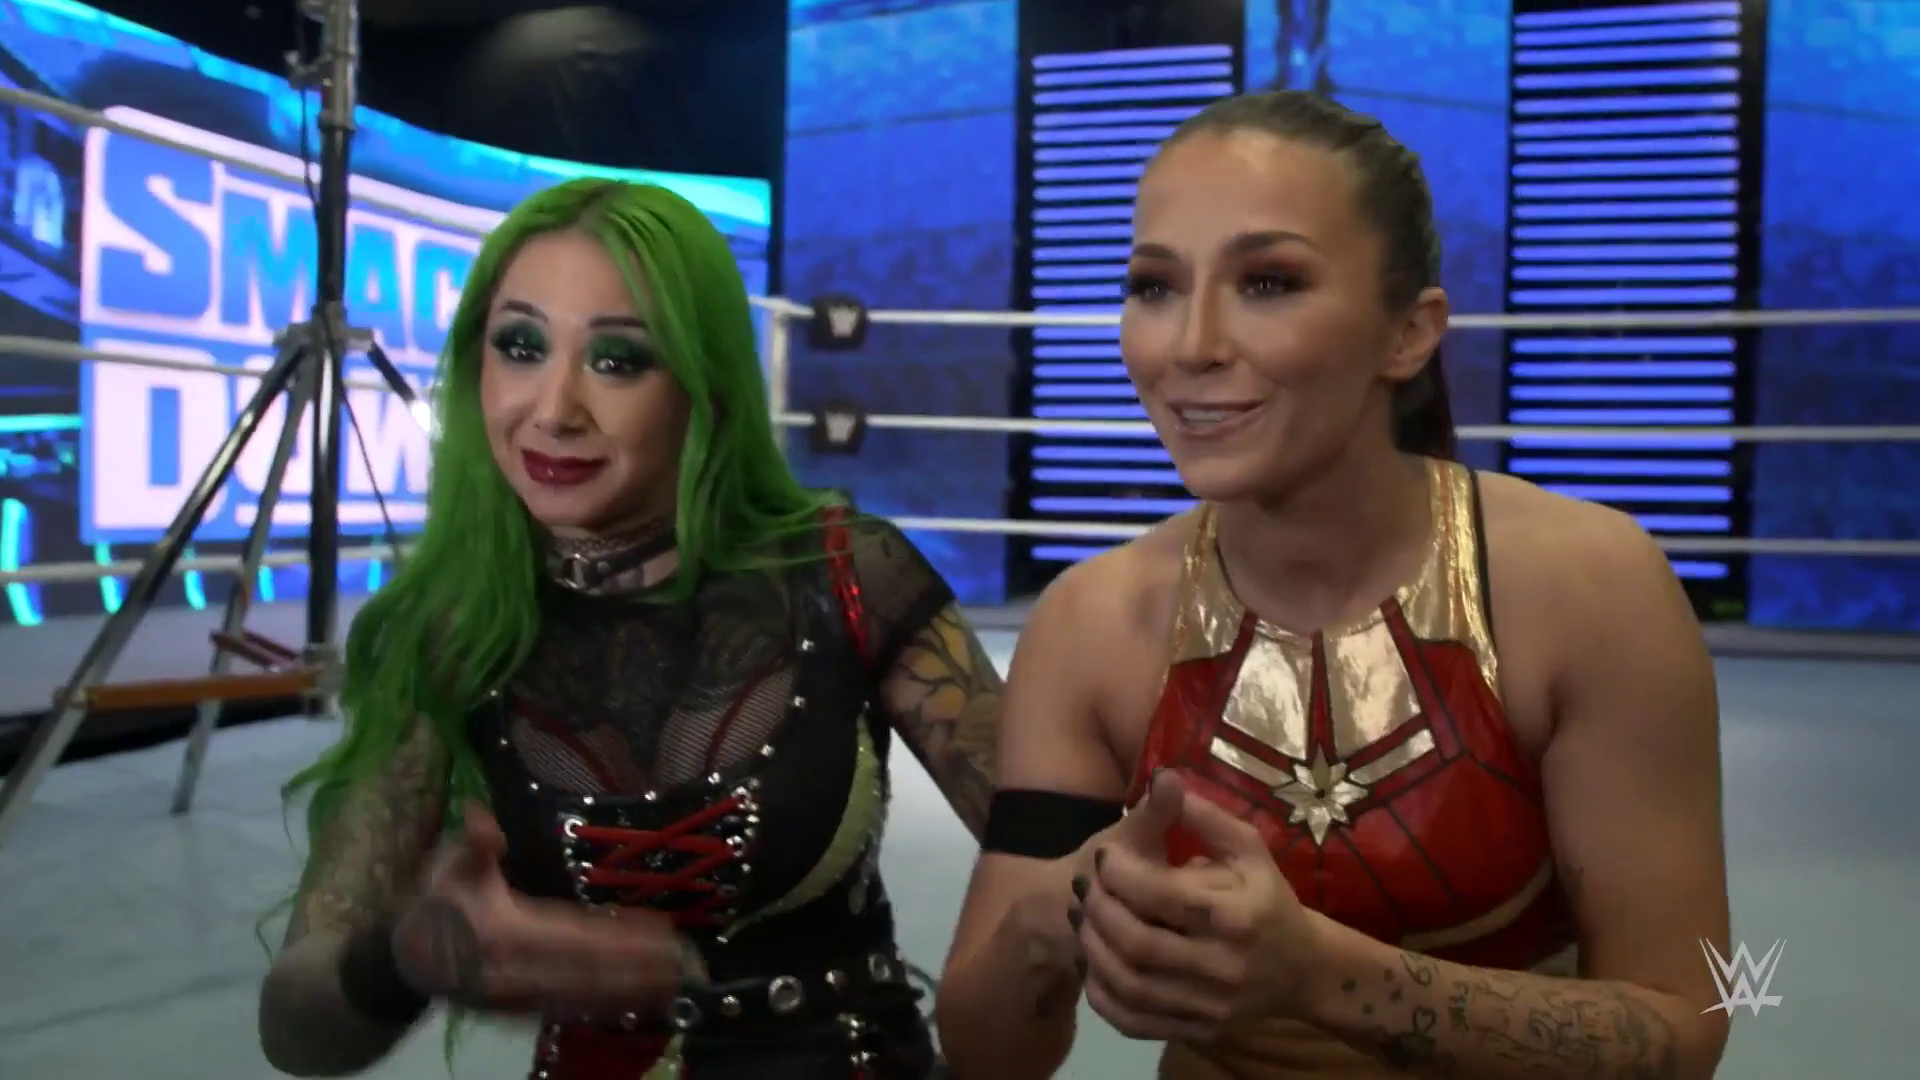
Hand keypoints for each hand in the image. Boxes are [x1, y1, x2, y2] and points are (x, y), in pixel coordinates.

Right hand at [391, 803, 699, 1018]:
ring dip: (631, 989)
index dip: (616, 938)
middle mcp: (518, 969)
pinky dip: (607, 1005)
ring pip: (585, 994)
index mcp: (505, 931)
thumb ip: (472, 846)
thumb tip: (483, 821)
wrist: (403, 961)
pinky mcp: (524, 1009)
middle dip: (637, 968)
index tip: (657, 931)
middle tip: (682, 960)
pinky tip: (637, 1000)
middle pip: (589, 970)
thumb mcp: (447, 867)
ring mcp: (522, 994)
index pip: (573, 936)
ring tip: (673, 980)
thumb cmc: (434, 906)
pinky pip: (572, 1008)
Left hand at [1076, 770, 1318, 1040]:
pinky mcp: (1197, 1029)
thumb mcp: (1250, 850)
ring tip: (1082, 921)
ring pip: (1131, 986)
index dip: (1121, 873)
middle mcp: (1223, 965)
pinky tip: (1094, 966)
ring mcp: (1209, 1004)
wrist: (1302, 969)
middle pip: (1139, 944)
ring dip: (1094, 952)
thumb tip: (1164, 778)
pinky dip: (1104, 996)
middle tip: (1083, 889)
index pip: (1162, 894)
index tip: (1103, 856)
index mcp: (1236, 915)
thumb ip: (1207, 817)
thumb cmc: (1268, 898)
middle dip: (1099, 912)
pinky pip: (1136, 1021)